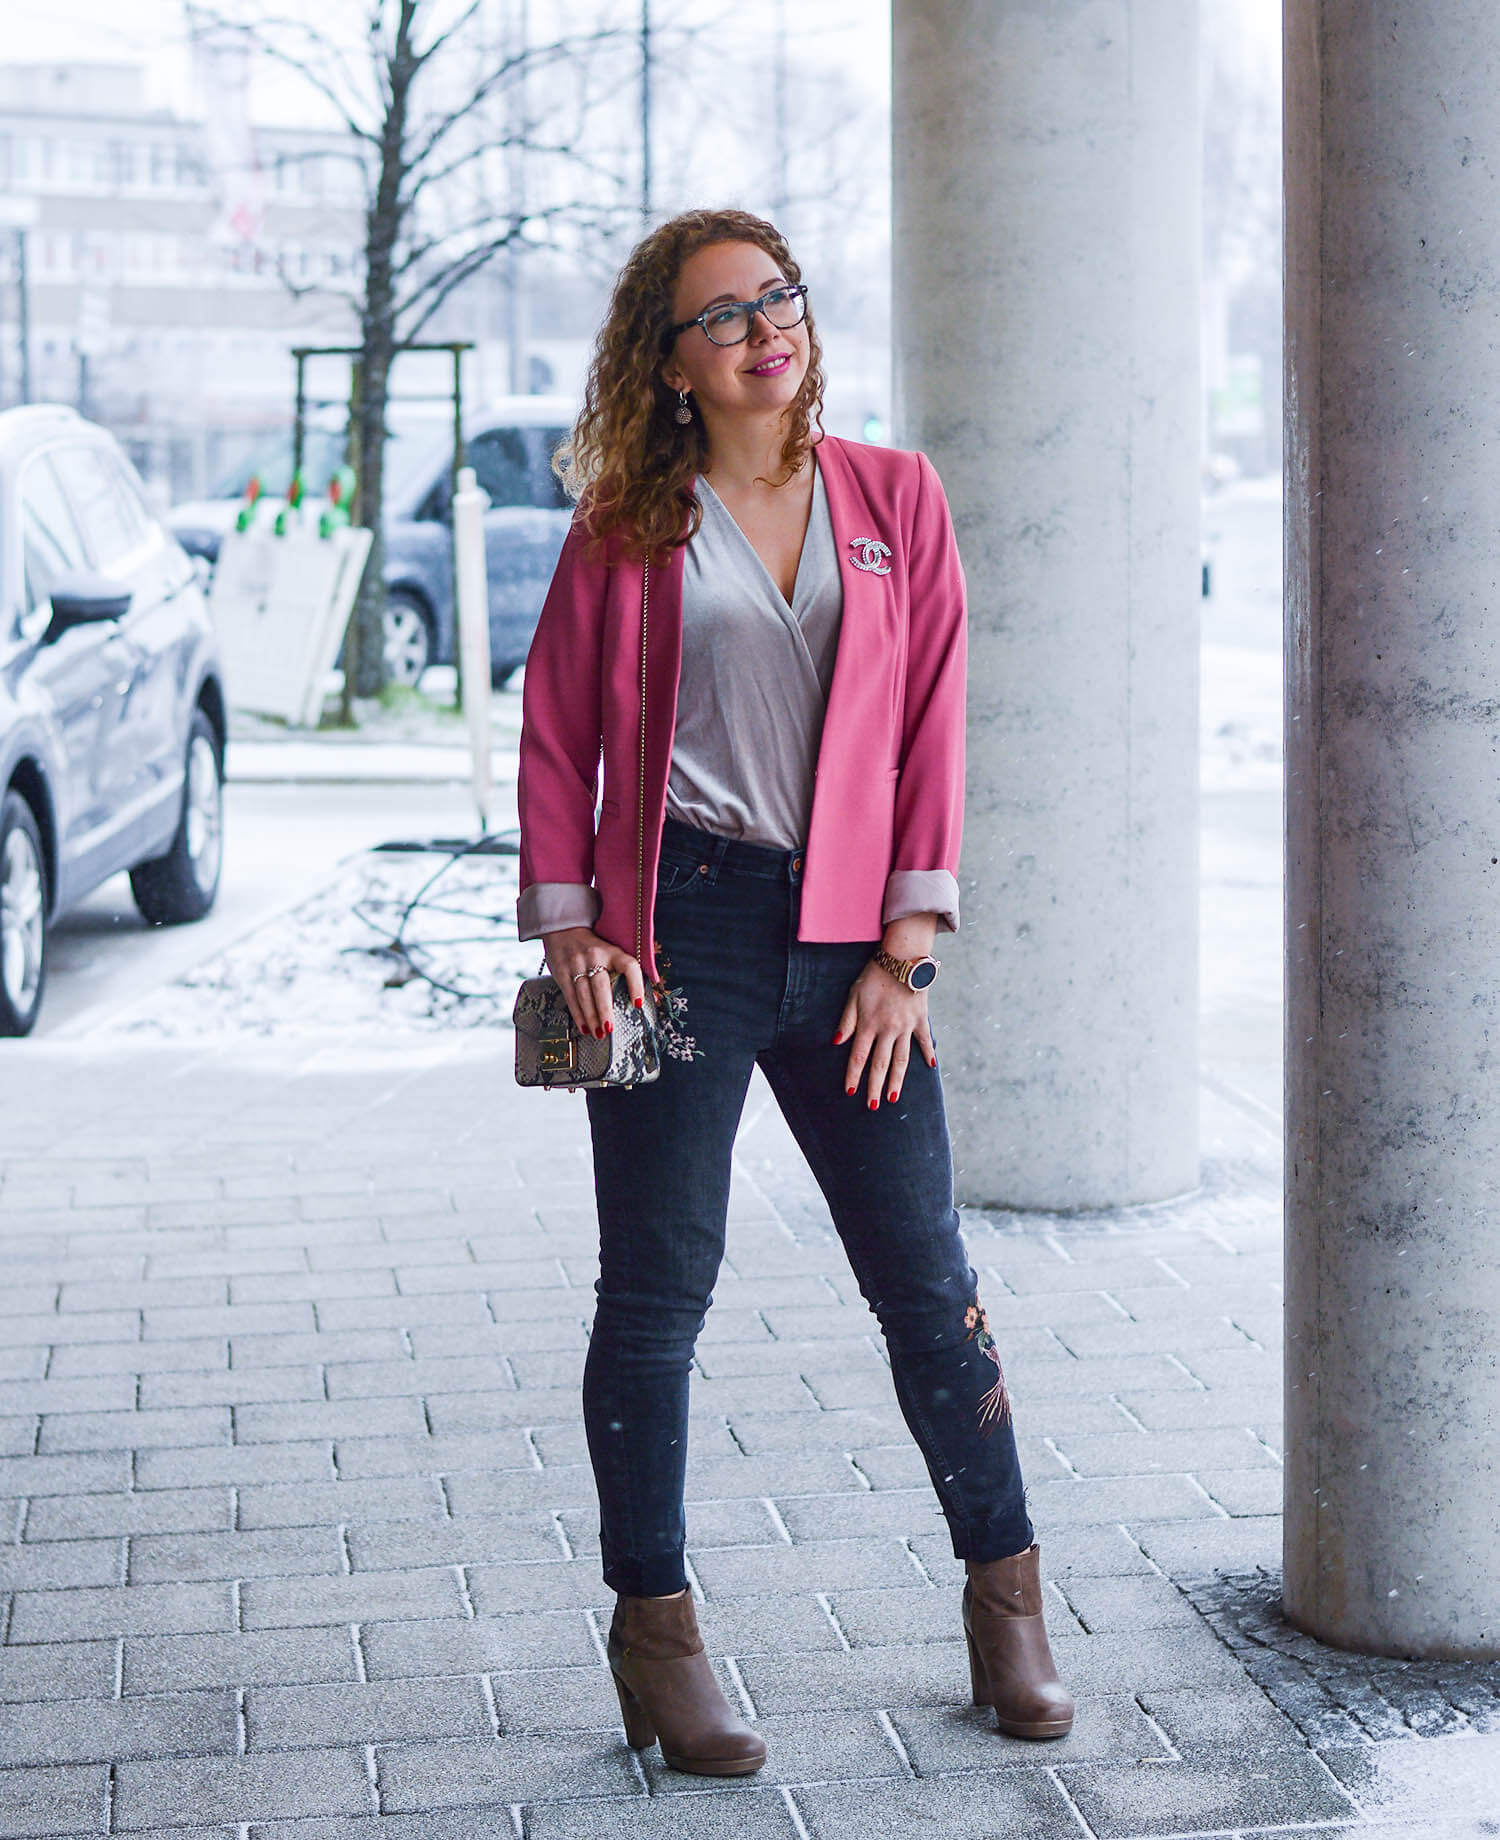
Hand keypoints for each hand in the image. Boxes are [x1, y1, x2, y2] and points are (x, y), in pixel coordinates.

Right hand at [542, 927, 645, 1039]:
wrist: (564, 929)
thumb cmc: (594, 947)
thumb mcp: (611, 952)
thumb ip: (626, 973)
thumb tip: (649, 999)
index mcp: (612, 952)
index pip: (629, 966)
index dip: (636, 984)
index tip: (638, 1004)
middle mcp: (595, 957)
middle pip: (601, 986)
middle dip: (605, 1009)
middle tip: (610, 1028)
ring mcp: (576, 965)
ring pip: (584, 995)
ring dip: (592, 1017)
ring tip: (599, 1034)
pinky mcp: (561, 972)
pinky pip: (570, 996)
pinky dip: (578, 1014)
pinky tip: (585, 1027)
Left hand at [834, 958, 936, 1109]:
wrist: (902, 958)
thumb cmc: (874, 975)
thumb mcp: (854, 995)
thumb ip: (846, 1021)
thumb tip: (836, 1043)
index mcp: (869, 1024)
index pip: (859, 1057)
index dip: (853, 1076)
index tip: (850, 1092)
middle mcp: (888, 1030)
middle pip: (880, 1064)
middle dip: (875, 1087)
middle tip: (872, 1106)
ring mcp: (906, 1026)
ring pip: (901, 1059)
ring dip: (896, 1080)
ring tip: (892, 1098)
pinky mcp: (920, 1019)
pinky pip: (924, 1040)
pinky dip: (928, 1053)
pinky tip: (930, 1067)